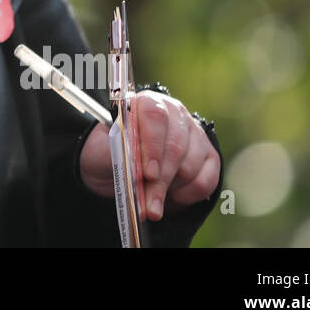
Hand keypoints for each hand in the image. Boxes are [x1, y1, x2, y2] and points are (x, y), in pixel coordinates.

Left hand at [78, 91, 219, 220]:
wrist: (119, 165)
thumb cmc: (109, 153)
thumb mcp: (101, 150)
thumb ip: (113, 152)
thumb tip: (130, 163)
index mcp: (145, 103)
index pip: (155, 116)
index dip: (152, 146)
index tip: (147, 174)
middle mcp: (174, 113)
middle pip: (175, 146)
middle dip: (161, 180)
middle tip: (149, 206)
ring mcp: (194, 134)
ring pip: (191, 166)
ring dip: (170, 190)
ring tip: (151, 203)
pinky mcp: (208, 156)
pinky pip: (205, 181)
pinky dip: (187, 196)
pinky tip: (170, 196)